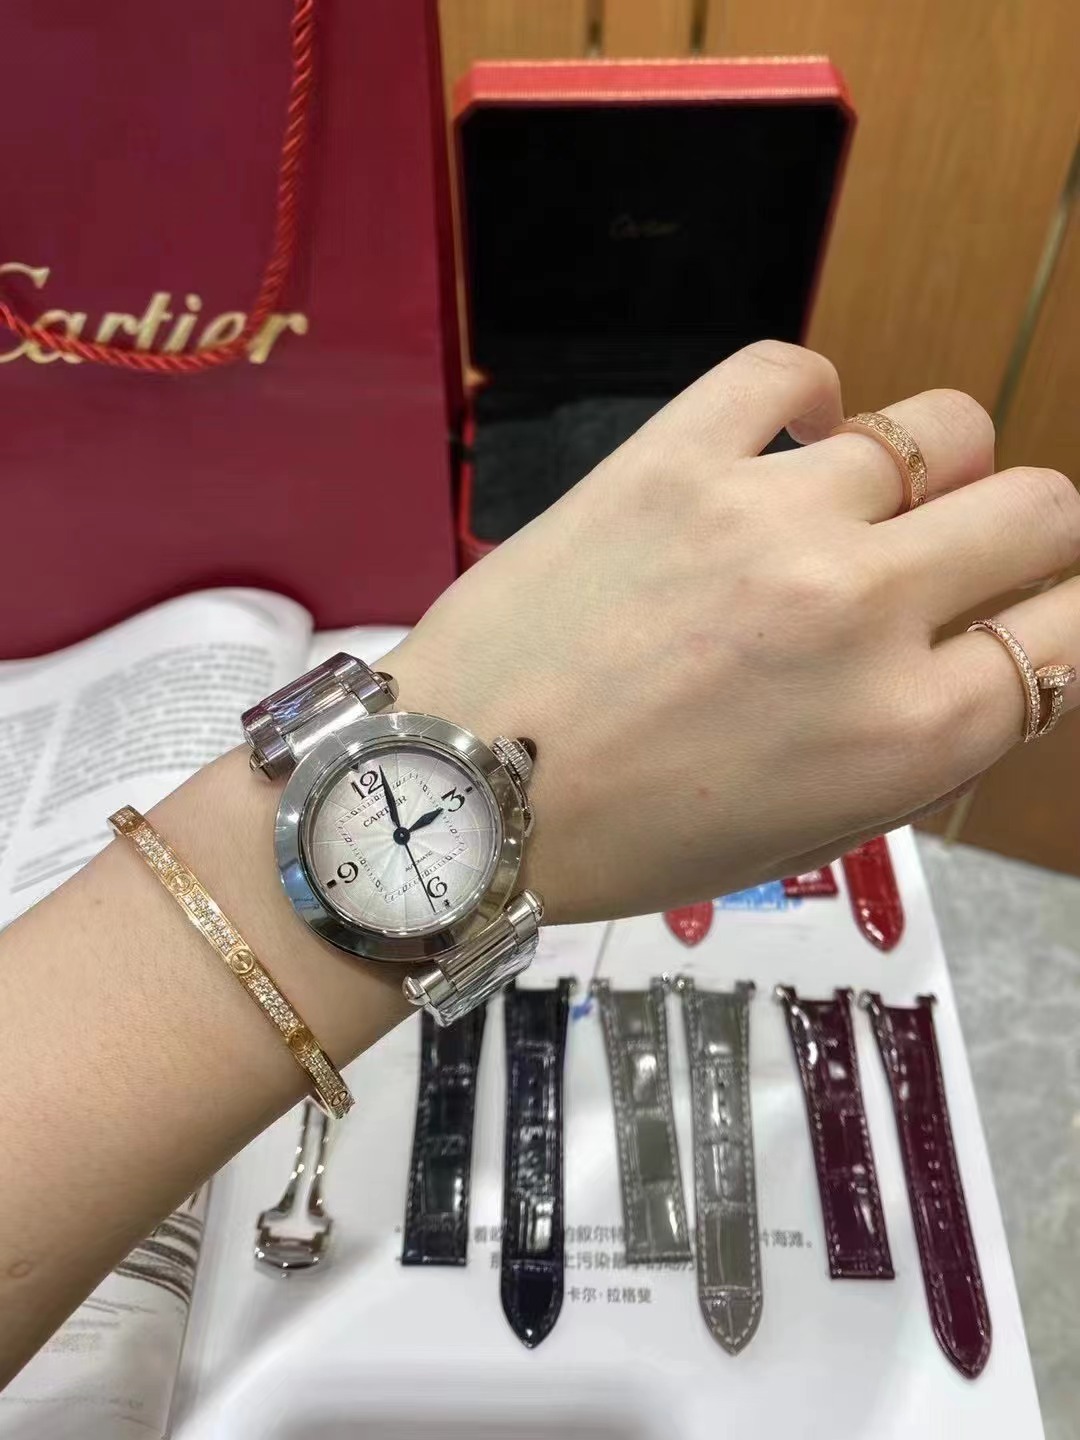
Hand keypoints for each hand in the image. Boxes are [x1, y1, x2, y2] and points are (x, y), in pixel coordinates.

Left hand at [381, 341, 1079, 922]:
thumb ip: (919, 730)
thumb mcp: (814, 825)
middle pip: (1041, 510)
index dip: (1059, 615)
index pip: (1069, 630)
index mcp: (910, 732)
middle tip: (963, 552)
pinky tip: (792, 438)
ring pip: (938, 426)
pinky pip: (788, 369)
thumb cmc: (633, 838)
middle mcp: (865, 610)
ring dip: (924, 469)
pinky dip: (809, 398)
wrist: (460, 795)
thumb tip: (983, 642)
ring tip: (862, 502)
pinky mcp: (673, 458)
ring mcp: (769, 519)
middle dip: (1026, 533)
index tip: (1025, 610)